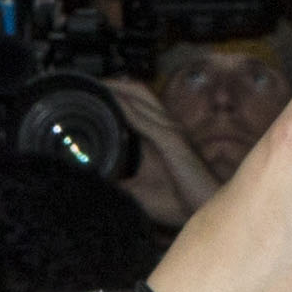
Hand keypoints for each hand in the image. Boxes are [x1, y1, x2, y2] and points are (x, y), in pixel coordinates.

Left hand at [102, 77, 217, 228]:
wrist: (205, 209)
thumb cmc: (178, 201)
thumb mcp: (140, 192)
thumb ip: (120, 185)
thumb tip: (95, 186)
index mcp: (158, 135)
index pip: (135, 104)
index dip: (115, 93)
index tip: (89, 91)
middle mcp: (164, 126)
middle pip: (138, 92)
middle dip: (113, 83)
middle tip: (87, 81)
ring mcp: (169, 130)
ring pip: (141, 98)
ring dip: (118, 89)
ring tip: (95, 83)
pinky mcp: (171, 141)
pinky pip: (145, 119)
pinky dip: (127, 108)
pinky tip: (111, 101)